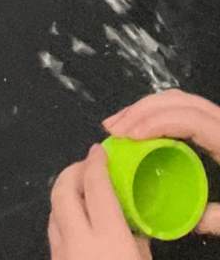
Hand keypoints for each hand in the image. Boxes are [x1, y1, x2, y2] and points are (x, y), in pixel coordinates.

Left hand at [49, 145, 150, 259]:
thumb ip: (137, 239)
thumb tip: (135, 221)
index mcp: (109, 237)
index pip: (96, 186)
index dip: (95, 163)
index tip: (99, 150)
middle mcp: (78, 239)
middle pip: (63, 190)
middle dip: (73, 172)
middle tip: (88, 167)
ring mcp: (61, 252)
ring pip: (53, 209)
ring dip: (65, 193)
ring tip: (83, 191)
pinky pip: (53, 230)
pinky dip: (62, 216)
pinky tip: (77, 220)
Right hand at [103, 91, 219, 234]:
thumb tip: (190, 221)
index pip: (189, 118)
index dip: (156, 121)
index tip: (130, 135)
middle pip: (179, 101)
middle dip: (142, 110)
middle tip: (114, 128)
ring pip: (179, 101)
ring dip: (146, 108)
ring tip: (120, 125)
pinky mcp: (218, 129)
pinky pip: (184, 111)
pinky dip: (158, 114)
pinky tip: (142, 129)